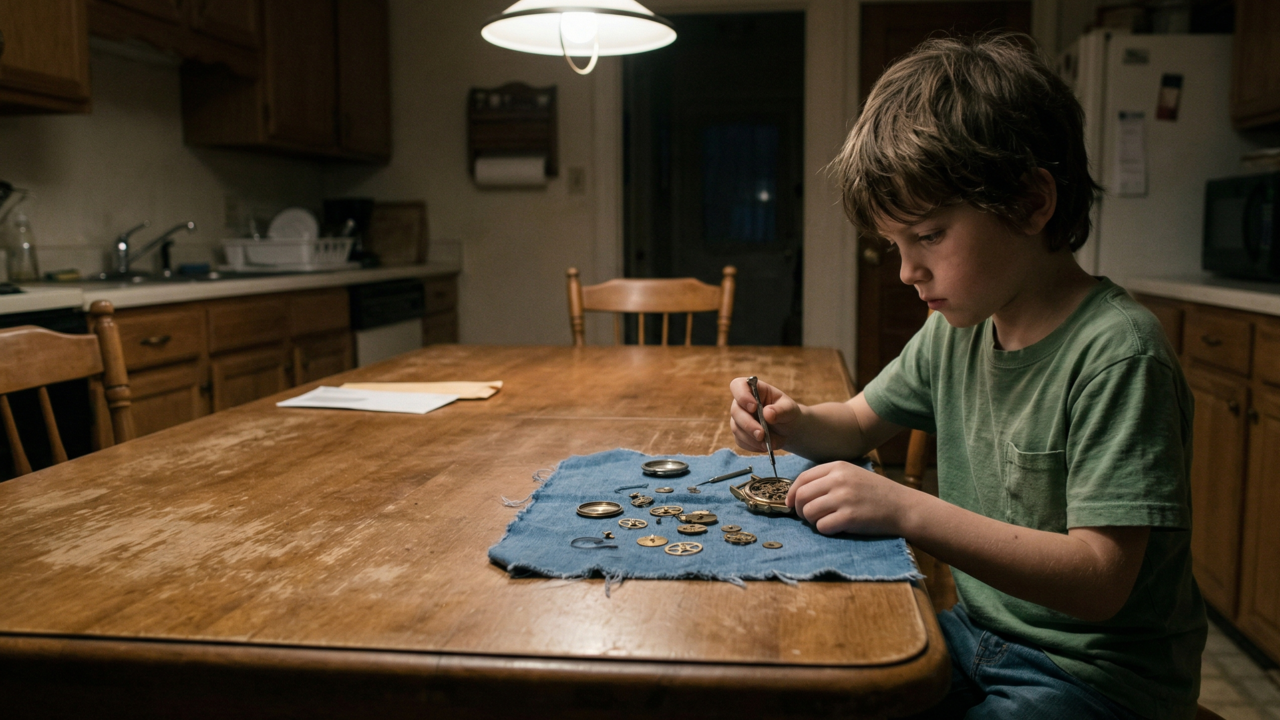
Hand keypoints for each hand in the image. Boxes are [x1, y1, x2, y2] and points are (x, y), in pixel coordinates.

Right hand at [728, 377, 801, 452]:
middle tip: (762, 434)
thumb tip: (767, 414)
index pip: (738, 386)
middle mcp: (742, 403)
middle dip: (748, 424)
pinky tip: (766, 446)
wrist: (788, 429)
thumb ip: (780, 410)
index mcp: (754, 390)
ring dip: (752, 439)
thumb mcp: (790, 409)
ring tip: (771, 443)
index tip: (754, 407)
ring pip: (737, 428)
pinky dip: (754, 446)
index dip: (742, 396)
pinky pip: (741, 441)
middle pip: (735, 411)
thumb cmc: (787, 413)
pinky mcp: (739, 434)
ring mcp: (738, 419)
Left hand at [787, 461, 910, 535]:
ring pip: (808, 512)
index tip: (790, 503)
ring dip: (812, 521)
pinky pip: (822, 526)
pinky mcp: (849, 517)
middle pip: (801, 496)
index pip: (802, 478)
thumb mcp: (852, 474)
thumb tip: (798, 494)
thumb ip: (828, 479)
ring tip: (825, 521)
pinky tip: (836, 527)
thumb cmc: (876, 492)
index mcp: (838, 467)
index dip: (791, 493)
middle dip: (799, 509)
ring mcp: (843, 498)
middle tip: (808, 516)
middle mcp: (838, 480)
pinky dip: (825, 530)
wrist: (902, 506)